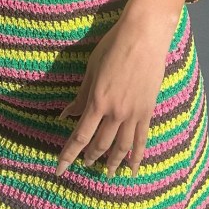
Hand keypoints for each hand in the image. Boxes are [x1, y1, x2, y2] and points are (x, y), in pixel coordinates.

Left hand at [56, 15, 175, 177]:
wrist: (144, 36)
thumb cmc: (114, 46)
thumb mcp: (92, 69)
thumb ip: (80, 96)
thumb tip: (65, 115)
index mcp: (97, 101)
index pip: (80, 136)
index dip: (69, 155)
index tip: (60, 169)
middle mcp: (115, 112)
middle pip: (100, 144)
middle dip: (90, 157)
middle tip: (85, 165)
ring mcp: (133, 113)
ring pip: (121, 147)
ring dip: (112, 162)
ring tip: (107, 172)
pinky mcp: (148, 111)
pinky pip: (141, 139)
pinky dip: (136, 156)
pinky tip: (132, 168)